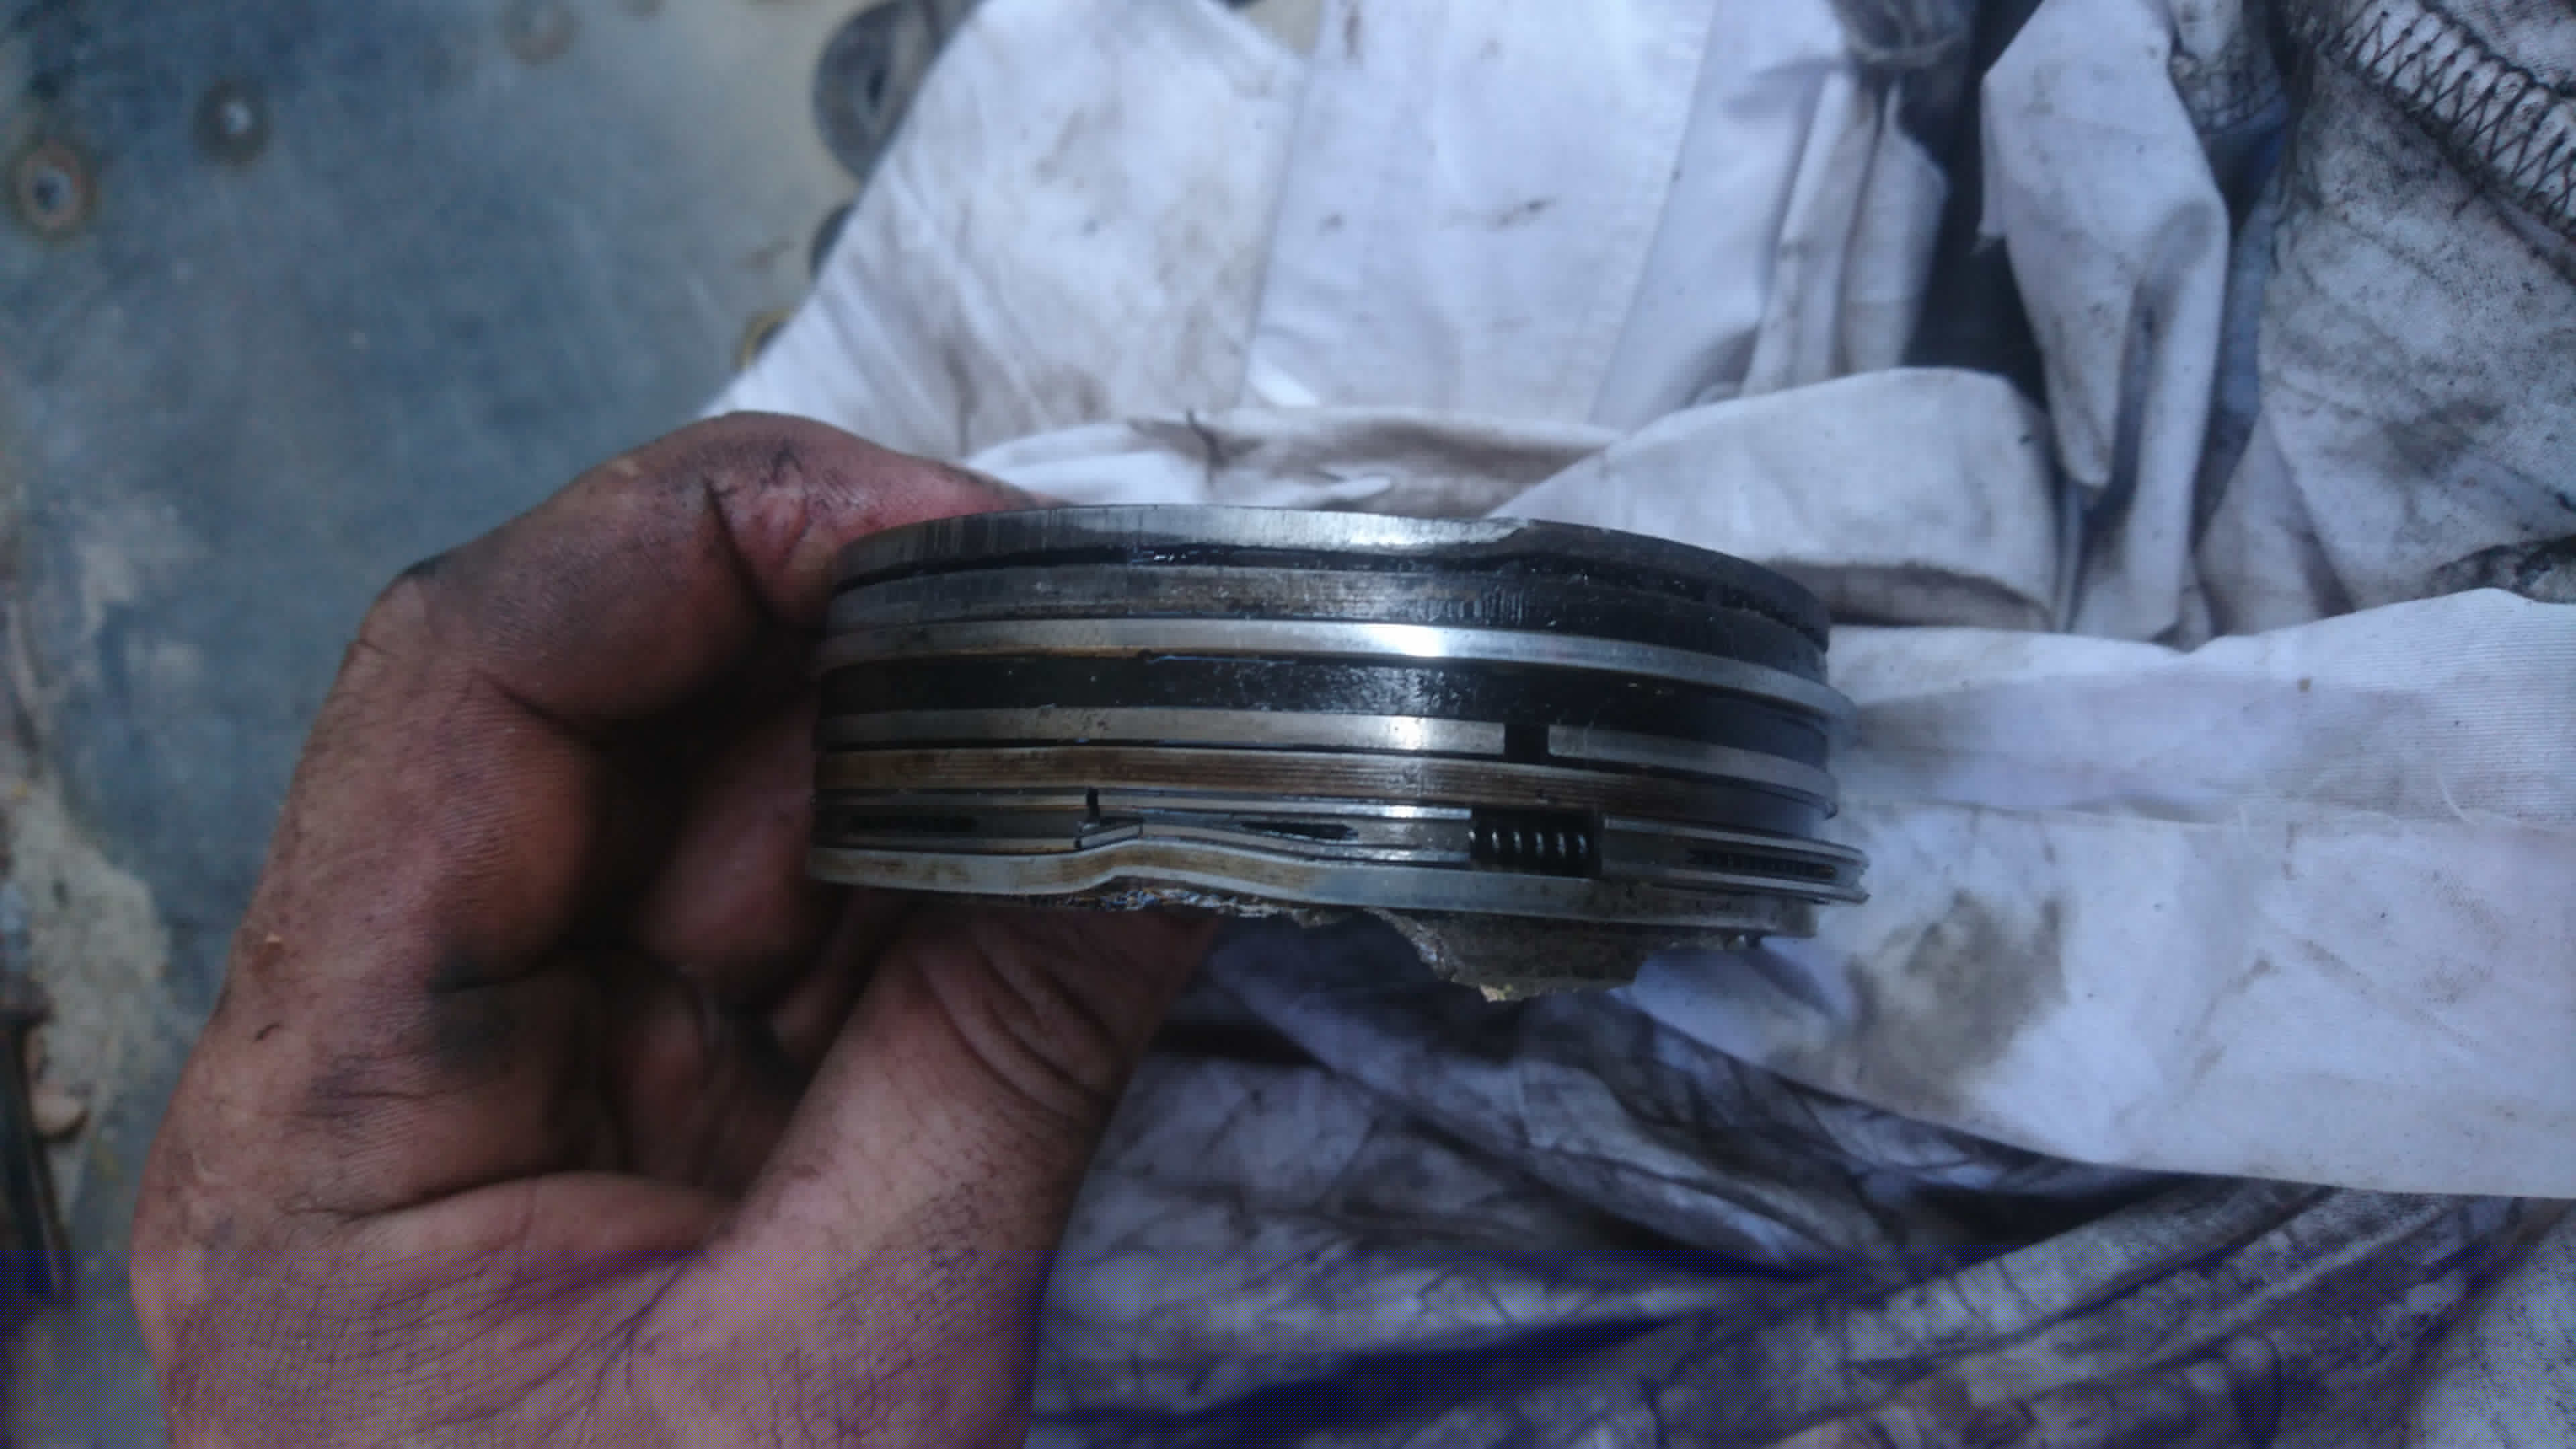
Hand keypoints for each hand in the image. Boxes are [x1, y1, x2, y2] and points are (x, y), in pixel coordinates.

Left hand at [131, 415, 1215, 1444]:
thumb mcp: (845, 1388)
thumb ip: (1002, 1068)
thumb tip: (1181, 819)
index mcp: (328, 1117)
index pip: (468, 694)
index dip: (702, 550)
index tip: (944, 529)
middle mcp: (402, 1067)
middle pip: (594, 721)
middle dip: (841, 643)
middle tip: (1077, 610)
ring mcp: (546, 1097)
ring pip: (721, 821)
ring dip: (921, 760)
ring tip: (1110, 725)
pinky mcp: (671, 1142)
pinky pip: (804, 946)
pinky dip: (944, 884)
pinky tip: (1065, 850)